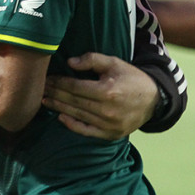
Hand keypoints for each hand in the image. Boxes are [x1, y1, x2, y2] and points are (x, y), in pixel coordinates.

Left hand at [42, 53, 157, 140]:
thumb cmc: (131, 78)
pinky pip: (87, 132)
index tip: (47, 78)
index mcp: (107, 91)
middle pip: (73, 101)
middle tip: (41, 89)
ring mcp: (109, 125)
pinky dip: (72, 125)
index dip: (59, 82)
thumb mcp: (114, 63)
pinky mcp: (111, 135)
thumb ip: (92, 59)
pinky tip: (60, 117)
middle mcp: (107, 110)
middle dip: (55, 93)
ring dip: (59, 108)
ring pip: (77, 115)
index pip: (75, 87)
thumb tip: (70, 62)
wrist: (153, 100)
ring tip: (45, 101)